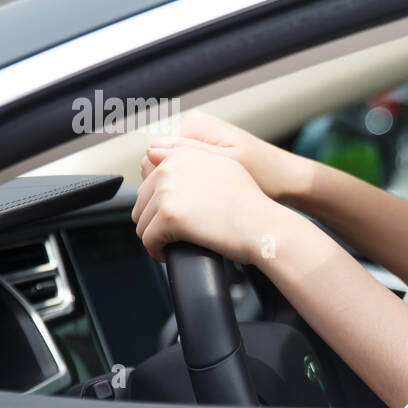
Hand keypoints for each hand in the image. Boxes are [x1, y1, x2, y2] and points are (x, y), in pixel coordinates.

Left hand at [132, 144, 284, 265]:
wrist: (265, 226)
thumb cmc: (251, 204)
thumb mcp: (225, 167)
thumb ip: (192, 160)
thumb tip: (158, 156)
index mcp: (183, 154)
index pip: (149, 180)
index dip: (159, 204)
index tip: (174, 217)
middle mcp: (171, 167)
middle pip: (142, 201)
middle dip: (155, 221)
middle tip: (174, 235)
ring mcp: (168, 190)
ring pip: (142, 222)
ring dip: (156, 237)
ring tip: (173, 244)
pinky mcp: (168, 216)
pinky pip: (148, 239)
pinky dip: (157, 251)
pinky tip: (170, 253)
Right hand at [141, 109, 311, 203]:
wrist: (289, 181)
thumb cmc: (267, 174)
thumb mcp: (229, 165)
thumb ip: (190, 155)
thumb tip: (152, 151)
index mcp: (194, 125)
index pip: (152, 157)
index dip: (160, 187)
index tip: (177, 206)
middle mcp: (192, 130)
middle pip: (156, 166)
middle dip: (166, 191)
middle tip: (186, 212)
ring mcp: (197, 145)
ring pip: (166, 175)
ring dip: (175, 194)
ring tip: (196, 209)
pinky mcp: (204, 158)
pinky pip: (181, 177)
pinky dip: (186, 193)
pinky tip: (201, 205)